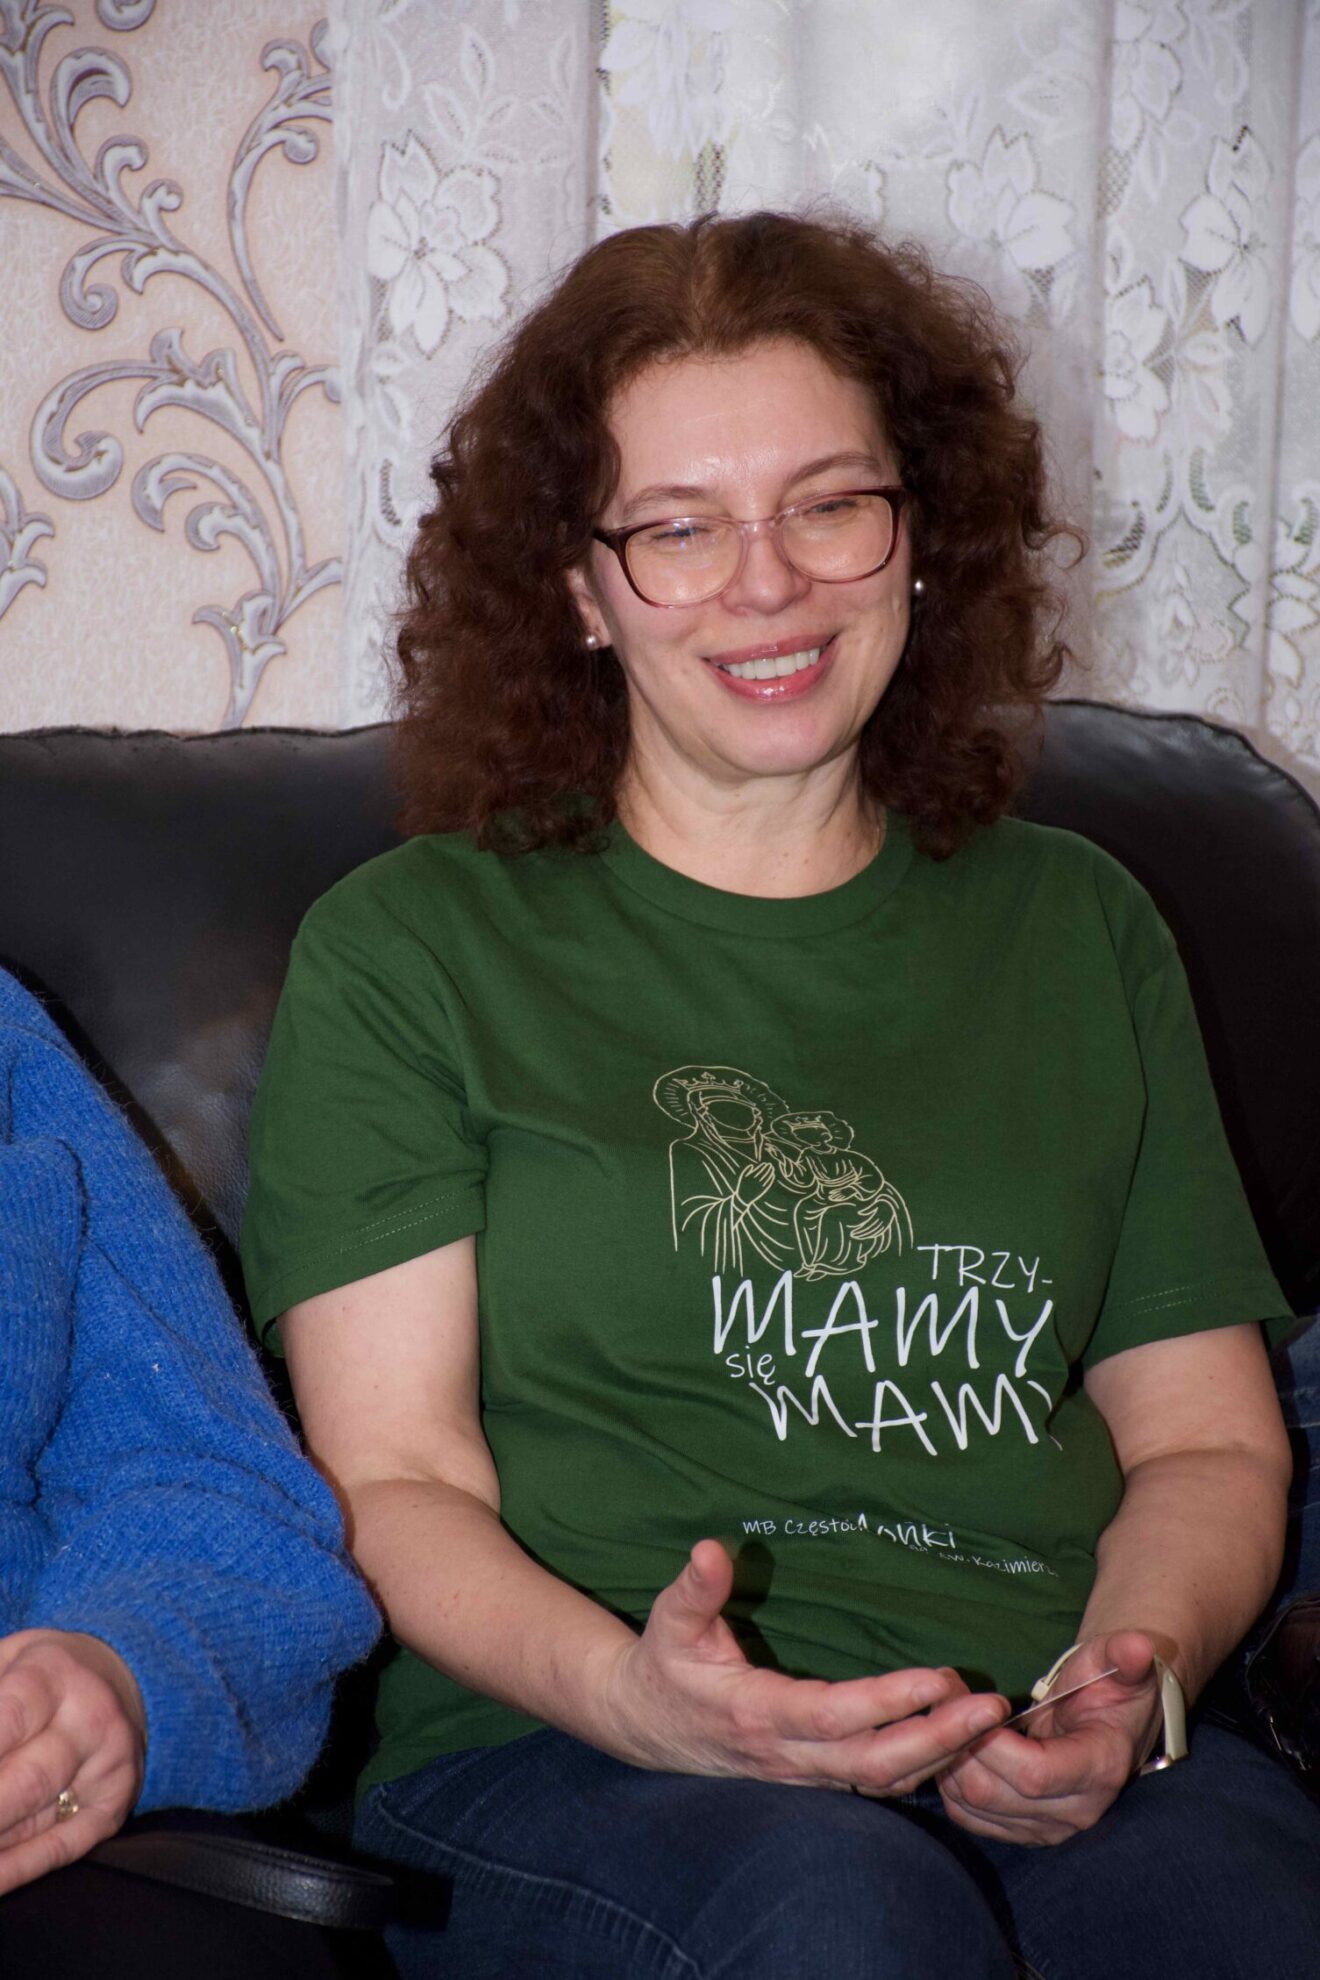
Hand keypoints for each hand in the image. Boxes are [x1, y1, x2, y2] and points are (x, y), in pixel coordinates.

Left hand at [0, 1629, 146, 1893]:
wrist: (127, 1679)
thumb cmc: (44, 1675)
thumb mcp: (5, 1660)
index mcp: (55, 1674)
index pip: (9, 1719)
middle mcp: (90, 1719)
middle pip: (24, 1779)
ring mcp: (108, 1767)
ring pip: (39, 1819)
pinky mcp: (114, 1807)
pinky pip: (62, 1848)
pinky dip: (16, 1869)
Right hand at [601, 1540, 1008, 1792]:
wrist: (644, 1726)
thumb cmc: (664, 1665)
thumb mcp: (670, 1622)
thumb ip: (695, 1588)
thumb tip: (712, 1548)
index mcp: (757, 1713)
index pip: (837, 1715)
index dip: (891, 1701)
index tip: (940, 1677)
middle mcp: (787, 1754)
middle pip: (876, 1762)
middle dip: (940, 1738)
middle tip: (993, 1708)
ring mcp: (803, 1773)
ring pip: (882, 1780)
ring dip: (940, 1755)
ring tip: (988, 1721)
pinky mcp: (814, 1777)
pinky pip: (876, 1782)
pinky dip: (921, 1768)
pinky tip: (956, 1743)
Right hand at [734, 1162, 775, 1205]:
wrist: (743, 1199)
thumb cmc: (742, 1186)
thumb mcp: (742, 1178)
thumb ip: (746, 1170)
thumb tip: (752, 1165)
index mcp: (751, 1177)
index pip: (759, 1170)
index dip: (763, 1166)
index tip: (765, 1163)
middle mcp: (756, 1181)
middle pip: (764, 1173)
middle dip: (767, 1168)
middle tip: (770, 1164)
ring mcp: (760, 1185)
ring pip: (767, 1177)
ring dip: (770, 1172)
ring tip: (772, 1168)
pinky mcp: (763, 1190)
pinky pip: (768, 1183)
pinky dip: (771, 1179)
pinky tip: (773, 1175)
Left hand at [938, 1630, 1164, 1845]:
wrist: (1109, 1722)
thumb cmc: (1112, 1688)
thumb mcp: (1121, 1665)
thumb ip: (1125, 1655)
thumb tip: (1139, 1647)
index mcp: (1100, 1769)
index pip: (1036, 1774)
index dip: (996, 1744)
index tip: (980, 1705)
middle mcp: (1074, 1811)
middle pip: (995, 1793)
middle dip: (961, 1744)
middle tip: (947, 1700)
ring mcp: (1046, 1827)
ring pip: (974, 1806)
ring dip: (948, 1759)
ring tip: (947, 1716)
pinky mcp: (1021, 1831)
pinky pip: (969, 1816)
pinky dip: (950, 1781)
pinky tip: (954, 1745)